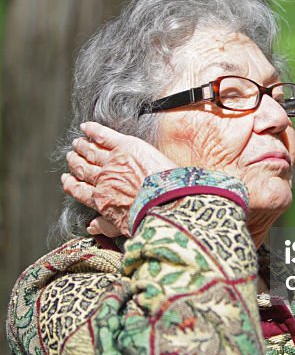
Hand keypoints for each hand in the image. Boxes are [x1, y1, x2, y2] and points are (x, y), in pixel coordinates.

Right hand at [62, 121, 176, 236]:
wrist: (167, 202)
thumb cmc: (148, 217)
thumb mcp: (123, 228)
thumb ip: (105, 226)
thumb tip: (91, 227)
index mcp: (100, 199)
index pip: (79, 190)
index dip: (71, 184)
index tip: (66, 179)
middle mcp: (103, 179)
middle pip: (83, 169)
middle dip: (75, 162)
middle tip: (70, 157)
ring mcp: (113, 161)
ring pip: (91, 151)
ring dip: (82, 146)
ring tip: (77, 143)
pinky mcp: (126, 146)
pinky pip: (104, 135)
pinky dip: (93, 130)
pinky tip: (86, 127)